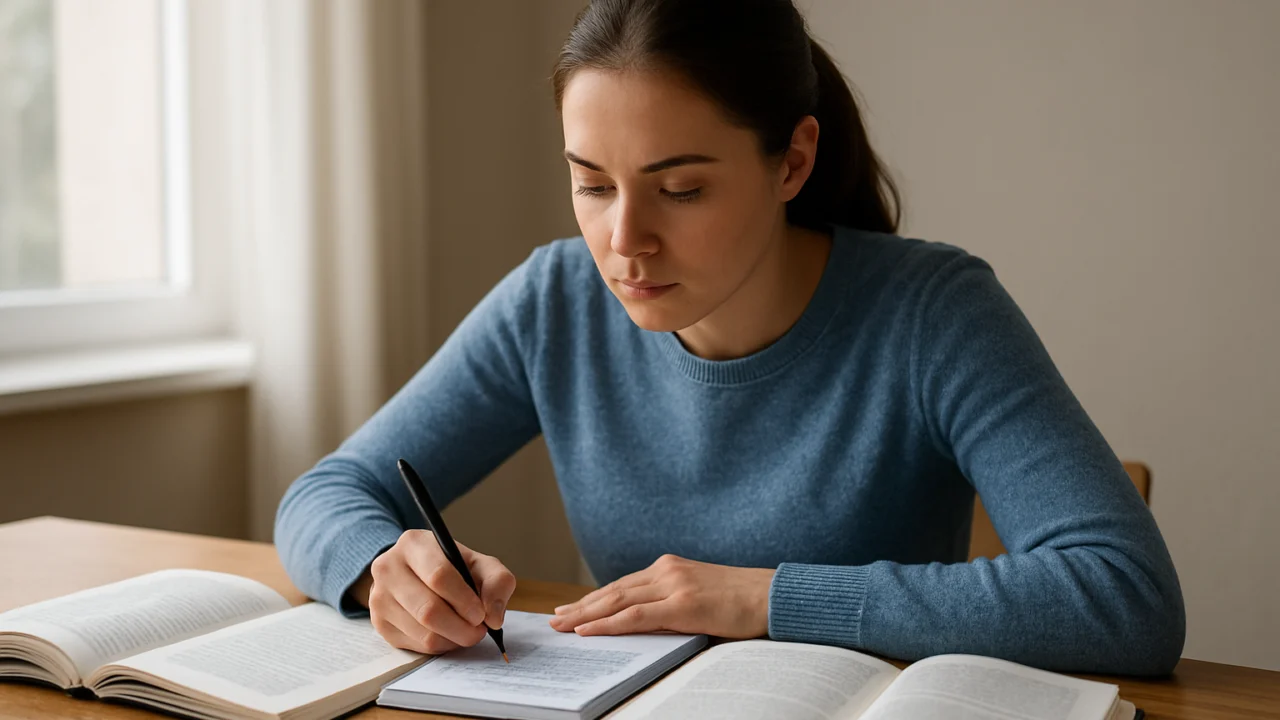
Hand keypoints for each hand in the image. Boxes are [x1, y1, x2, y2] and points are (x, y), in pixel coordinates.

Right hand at [360, 530, 515, 654]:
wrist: (415, 573)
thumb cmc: (452, 568)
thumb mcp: (479, 564)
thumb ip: (497, 582)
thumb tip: (494, 617)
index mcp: (414, 544)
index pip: (439, 576)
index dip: (464, 600)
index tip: (481, 615)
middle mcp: (388, 568)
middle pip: (428, 610)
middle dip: (461, 627)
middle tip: (479, 631)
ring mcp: (379, 597)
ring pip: (423, 633)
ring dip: (453, 639)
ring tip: (466, 631)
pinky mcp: (379, 622)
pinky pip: (416, 646)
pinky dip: (440, 646)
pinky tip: (448, 634)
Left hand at [549, 554, 775, 638]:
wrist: (773, 596)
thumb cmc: (742, 602)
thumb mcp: (700, 596)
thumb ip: (672, 603)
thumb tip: (646, 623)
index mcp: (670, 567)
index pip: (623, 585)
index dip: (594, 598)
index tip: (572, 609)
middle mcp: (667, 570)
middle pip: (613, 590)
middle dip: (581, 606)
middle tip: (554, 619)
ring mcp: (673, 585)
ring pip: (617, 601)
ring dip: (585, 615)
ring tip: (562, 626)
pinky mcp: (682, 604)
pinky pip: (635, 615)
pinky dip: (607, 623)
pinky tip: (588, 629)